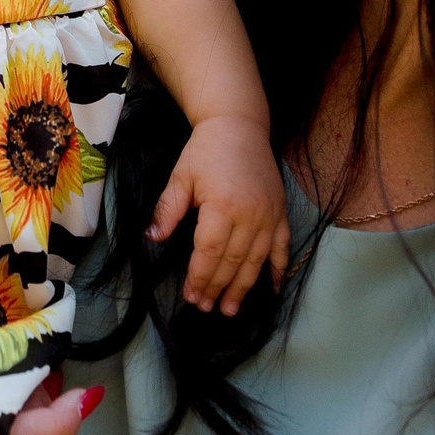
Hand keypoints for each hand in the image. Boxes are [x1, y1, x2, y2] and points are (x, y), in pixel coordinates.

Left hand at [150, 113, 288, 314]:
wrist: (239, 126)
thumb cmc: (206, 150)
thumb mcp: (180, 176)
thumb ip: (168, 209)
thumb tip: (152, 238)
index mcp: (222, 206)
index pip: (209, 253)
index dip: (199, 277)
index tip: (190, 296)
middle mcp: (249, 215)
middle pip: (232, 262)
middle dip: (217, 288)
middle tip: (205, 307)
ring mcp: (269, 215)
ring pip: (256, 261)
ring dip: (243, 288)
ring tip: (230, 309)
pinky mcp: (279, 213)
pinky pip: (282, 247)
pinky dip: (278, 269)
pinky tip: (273, 289)